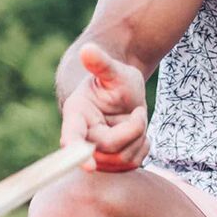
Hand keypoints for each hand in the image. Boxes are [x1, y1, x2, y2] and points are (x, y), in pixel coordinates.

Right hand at [60, 42, 149, 171]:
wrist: (125, 94)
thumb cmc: (117, 80)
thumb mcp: (113, 70)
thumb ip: (100, 63)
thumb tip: (87, 50)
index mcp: (76, 114)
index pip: (73, 136)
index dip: (77, 151)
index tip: (88, 166)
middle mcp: (83, 138)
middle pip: (109, 149)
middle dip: (132, 129)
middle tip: (138, 112)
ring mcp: (96, 154)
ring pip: (122, 159)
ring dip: (139, 138)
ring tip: (136, 120)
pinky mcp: (112, 164)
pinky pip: (133, 165)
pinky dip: (143, 147)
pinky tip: (139, 133)